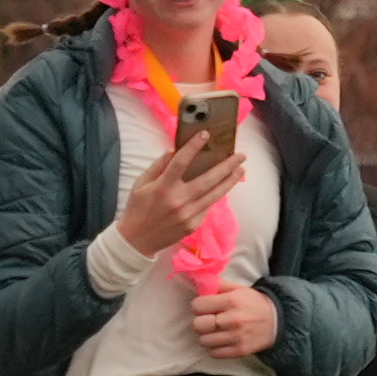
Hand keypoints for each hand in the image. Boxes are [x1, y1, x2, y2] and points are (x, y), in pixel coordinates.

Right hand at [113, 96, 241, 256]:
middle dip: (227, 166)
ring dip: (230, 181)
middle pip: (208, 180)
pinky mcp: (193, 226)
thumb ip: (157, 166)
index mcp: (163, 187)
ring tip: (241, 169)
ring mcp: (188, 215)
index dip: (194, 147)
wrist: (136, 241)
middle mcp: (178, 200)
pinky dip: (215, 196)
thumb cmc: (137, 209)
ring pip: (214, 195)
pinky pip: (207, 208)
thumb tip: (173, 150)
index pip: (181, 162)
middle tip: (240, 156)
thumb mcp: (140, 184)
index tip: (205, 134)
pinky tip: (222, 187)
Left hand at [189, 277, 282, 360]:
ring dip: (207, 336)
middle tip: (209, 320)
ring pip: (204, 341)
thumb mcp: (238, 289)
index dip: (199, 306)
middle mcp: (232, 319)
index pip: (198, 306)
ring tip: (215, 331)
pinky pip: (214, 353)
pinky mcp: (239, 350)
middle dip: (201, 321)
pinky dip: (214, 348)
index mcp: (231, 301)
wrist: (278, 321)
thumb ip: (218, 285)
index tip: (205, 307)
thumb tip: (199, 280)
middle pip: (198, 325)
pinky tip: (221, 341)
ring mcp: (236, 337)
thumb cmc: (254, 303)